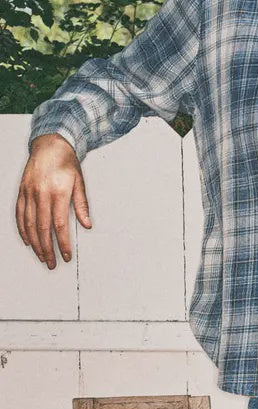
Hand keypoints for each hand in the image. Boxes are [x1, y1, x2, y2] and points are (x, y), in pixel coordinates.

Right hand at [17, 133, 92, 268]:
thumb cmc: (66, 163)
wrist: (50, 145)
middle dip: (47, 249)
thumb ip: (82, 205)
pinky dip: (22, 230)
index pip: (60, 225)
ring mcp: (29, 193)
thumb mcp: (79, 182)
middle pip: (42, 228)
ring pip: (29, 224)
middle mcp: (41, 194)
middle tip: (51, 263)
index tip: (66, 256)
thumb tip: (87, 225)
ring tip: (41, 256)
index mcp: (58, 192)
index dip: (62, 243)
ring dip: (35, 243)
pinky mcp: (21, 192)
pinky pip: (19, 215)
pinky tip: (28, 241)